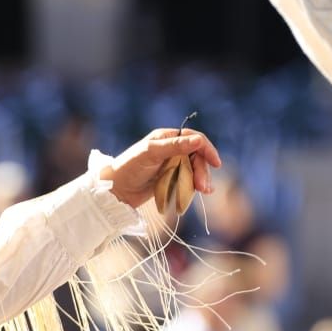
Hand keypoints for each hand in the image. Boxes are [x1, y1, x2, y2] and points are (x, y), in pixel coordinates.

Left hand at [101, 128, 221, 208]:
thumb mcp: (151, 154)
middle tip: (203, 187)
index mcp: (166, 138)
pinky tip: (199, 192)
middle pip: (196, 156)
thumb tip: (199, 140)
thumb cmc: (129, 168)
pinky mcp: (169, 179)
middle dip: (202, 170)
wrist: (116, 191)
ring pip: (194, 169)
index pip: (194, 139)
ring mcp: (171, 165)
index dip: (207, 149)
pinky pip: (187, 180)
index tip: (215, 163)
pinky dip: (194, 185)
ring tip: (202, 191)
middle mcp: (170, 149)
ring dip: (200, 179)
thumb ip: (175, 147)